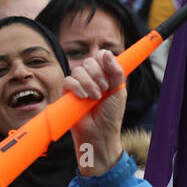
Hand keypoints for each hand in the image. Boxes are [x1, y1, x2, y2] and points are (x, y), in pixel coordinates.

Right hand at [66, 51, 126, 176]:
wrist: (100, 134)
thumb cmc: (111, 115)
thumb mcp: (119, 91)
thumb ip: (116, 72)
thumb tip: (107, 53)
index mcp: (104, 76)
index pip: (100, 56)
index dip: (104, 60)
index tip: (110, 72)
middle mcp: (91, 79)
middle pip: (89, 61)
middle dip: (98, 74)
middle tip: (104, 89)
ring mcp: (78, 86)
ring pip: (78, 70)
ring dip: (89, 83)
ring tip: (95, 98)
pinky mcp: (66, 95)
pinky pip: (68, 81)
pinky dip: (77, 87)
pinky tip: (84, 98)